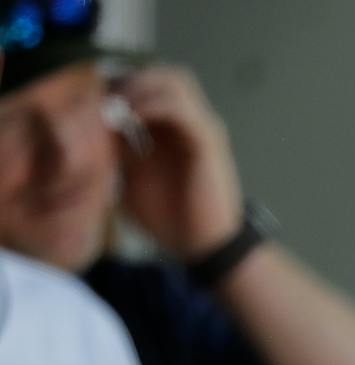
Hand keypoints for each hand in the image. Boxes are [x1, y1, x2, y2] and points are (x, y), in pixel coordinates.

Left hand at [112, 66, 246, 259]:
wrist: (203, 246)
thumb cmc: (171, 217)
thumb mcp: (130, 176)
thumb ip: (117, 149)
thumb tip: (93, 124)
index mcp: (173, 129)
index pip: (150, 84)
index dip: (120, 83)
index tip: (92, 96)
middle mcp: (191, 123)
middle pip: (164, 74)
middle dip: (131, 79)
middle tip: (105, 96)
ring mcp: (202, 128)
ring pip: (175, 81)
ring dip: (142, 86)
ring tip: (118, 104)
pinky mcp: (207, 141)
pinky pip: (179, 107)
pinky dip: (153, 105)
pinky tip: (132, 118)